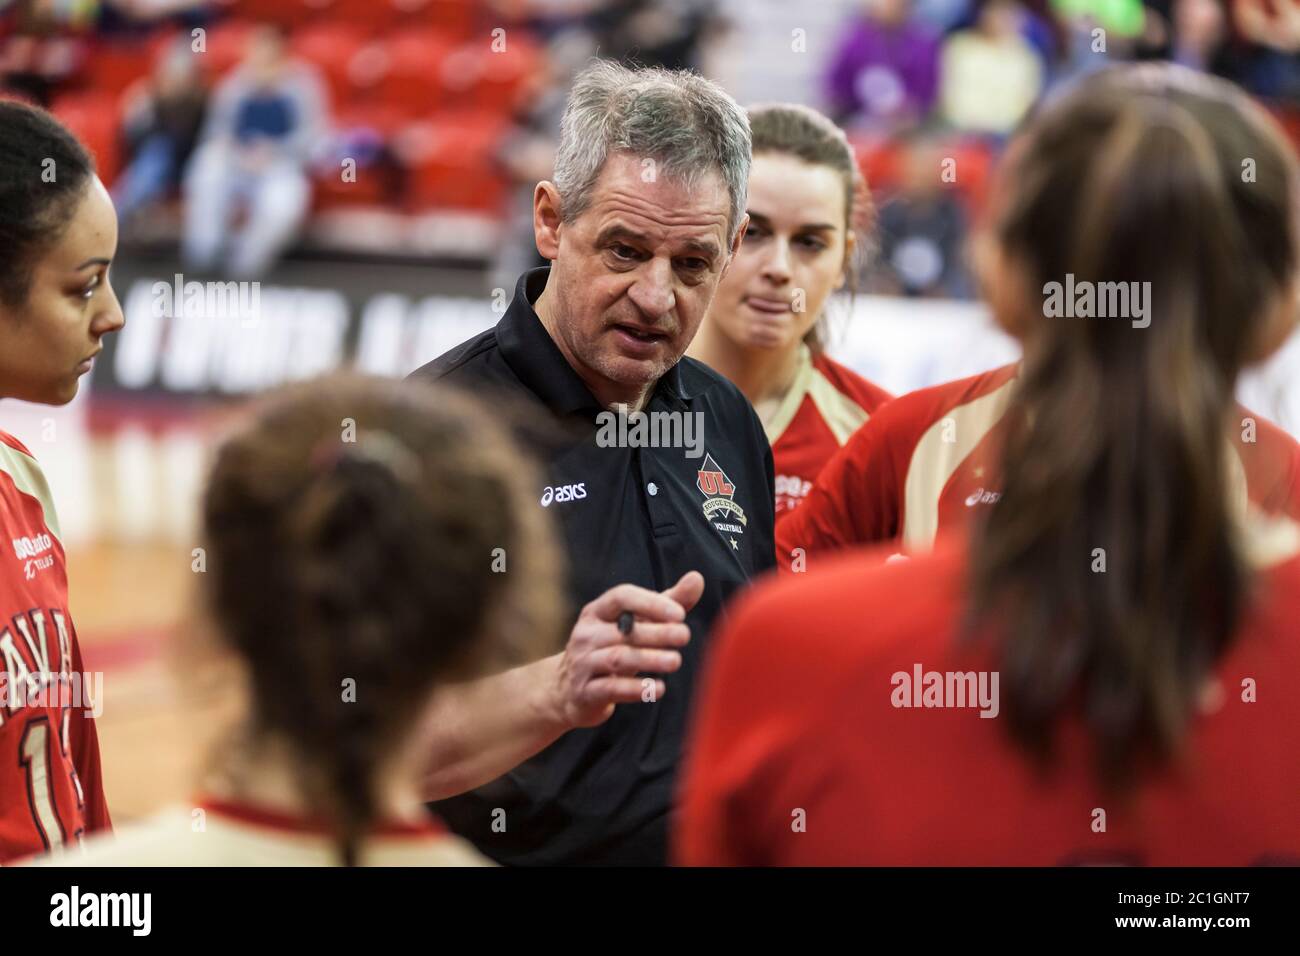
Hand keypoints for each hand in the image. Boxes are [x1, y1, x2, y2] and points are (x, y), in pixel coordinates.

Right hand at [550, 572, 704, 728]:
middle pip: (623, 631)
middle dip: (657, 633)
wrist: (570, 690)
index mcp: (597, 612)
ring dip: (650, 659)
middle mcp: (586, 634)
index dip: (650, 603)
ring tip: (675, 661)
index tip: (679, 614)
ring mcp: (583, 663)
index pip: (621, 597)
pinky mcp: (585, 692)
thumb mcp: (635, 623)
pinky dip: (636, 689)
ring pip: (618, 659)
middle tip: (684, 635)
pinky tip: (659, 688)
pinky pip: (611, 689)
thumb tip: (697, 578)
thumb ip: (667, 602)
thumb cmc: (612, 647)